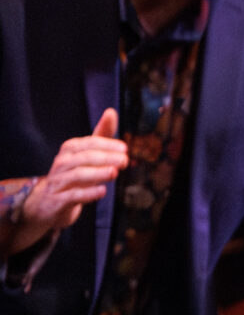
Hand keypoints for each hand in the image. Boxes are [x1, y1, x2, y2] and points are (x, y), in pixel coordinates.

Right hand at [12, 110, 124, 242]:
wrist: (48, 203)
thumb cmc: (73, 174)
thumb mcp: (86, 155)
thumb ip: (100, 136)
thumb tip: (111, 111)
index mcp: (70, 149)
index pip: (89, 143)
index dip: (107, 144)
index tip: (124, 148)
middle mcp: (62, 163)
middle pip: (84, 157)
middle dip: (105, 158)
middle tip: (124, 160)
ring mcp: (59, 181)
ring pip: (77, 175)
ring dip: (97, 173)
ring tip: (114, 173)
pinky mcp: (58, 199)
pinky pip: (73, 195)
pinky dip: (88, 193)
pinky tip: (103, 192)